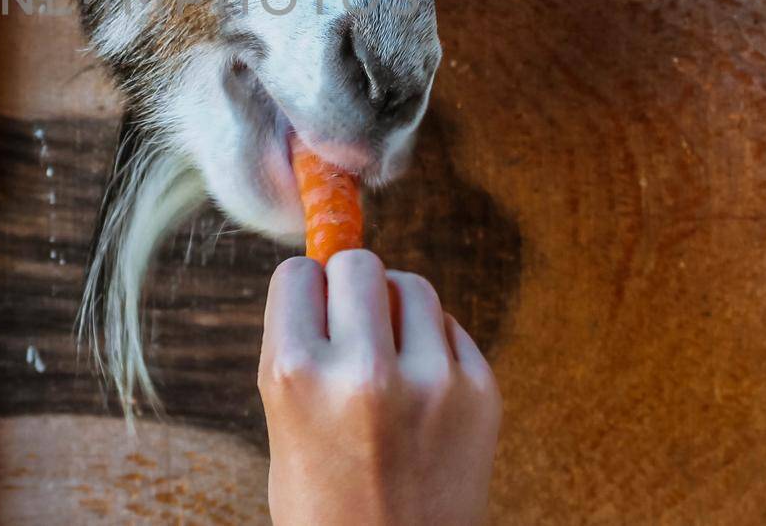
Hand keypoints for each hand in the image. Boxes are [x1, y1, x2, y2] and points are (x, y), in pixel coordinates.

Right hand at [259, 250, 500, 525]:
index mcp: (296, 375)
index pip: (297, 274)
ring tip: (389, 353)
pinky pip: (449, 327)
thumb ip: (301, 349)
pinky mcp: (480, 391)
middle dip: (349, 286)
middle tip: (351, 323)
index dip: (304, 292)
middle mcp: (362, 370)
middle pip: (358, 264)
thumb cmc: (328, 503)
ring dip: (396, 307)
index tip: (311, 313)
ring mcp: (430, 381)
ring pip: (412, 286)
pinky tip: (421, 388)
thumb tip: (327, 271)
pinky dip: (434, 345)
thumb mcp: (284, 424)